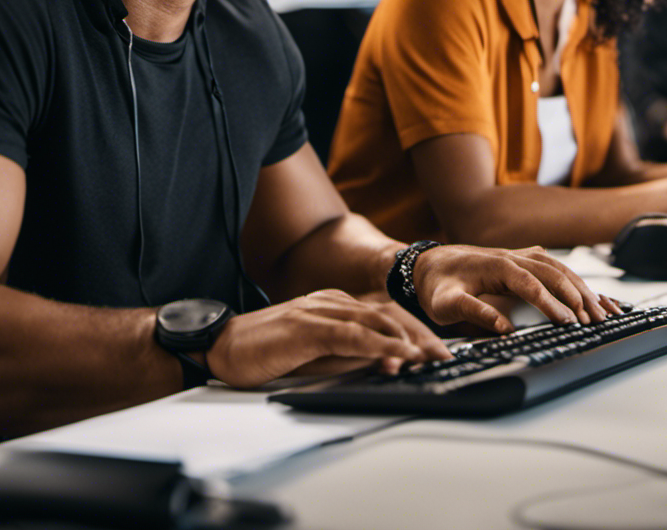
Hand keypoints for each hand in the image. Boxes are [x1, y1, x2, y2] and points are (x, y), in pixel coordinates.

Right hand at [204, 289, 452, 387]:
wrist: (222, 346)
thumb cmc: (267, 352)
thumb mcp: (317, 356)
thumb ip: (350, 356)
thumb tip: (389, 364)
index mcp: (336, 305)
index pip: (385, 315)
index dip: (415, 331)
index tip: (438, 351)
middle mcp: (332, 302)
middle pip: (387, 314)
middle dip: (420, 335)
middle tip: (445, 356)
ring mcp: (320, 310)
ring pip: (375, 321)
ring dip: (407, 340)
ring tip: (430, 357)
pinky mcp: (308, 326)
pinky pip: (351, 335)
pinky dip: (379, 345)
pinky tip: (396, 356)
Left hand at [411, 245, 620, 334]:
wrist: (425, 265)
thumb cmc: (435, 286)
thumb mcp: (445, 304)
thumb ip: (472, 312)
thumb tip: (503, 328)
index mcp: (495, 266)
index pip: (530, 283)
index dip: (551, 303)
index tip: (569, 322)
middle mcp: (511, 256)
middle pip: (551, 272)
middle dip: (575, 296)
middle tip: (595, 321)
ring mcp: (517, 256)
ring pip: (557, 267)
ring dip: (580, 287)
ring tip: (600, 311)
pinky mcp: (519, 261)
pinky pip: (552, 267)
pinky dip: (573, 278)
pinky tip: (588, 291)